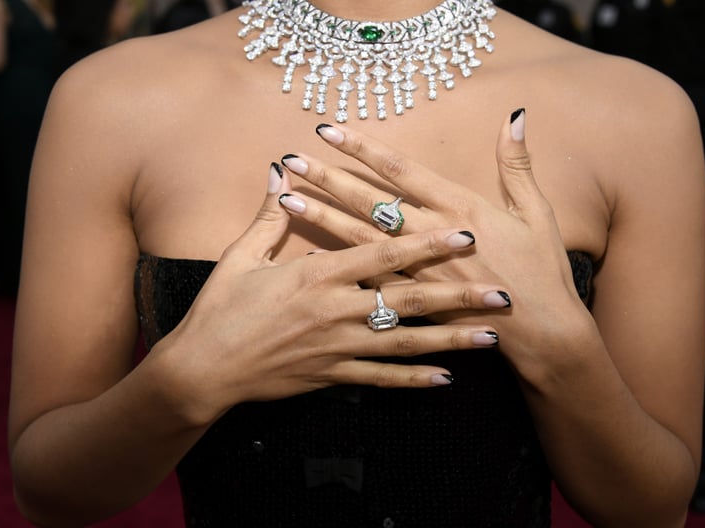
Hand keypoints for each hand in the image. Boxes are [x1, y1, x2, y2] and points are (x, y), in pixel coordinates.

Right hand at [158, 163, 510, 423]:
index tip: (465, 232)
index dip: (426, 241)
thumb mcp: (239, 257)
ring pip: (405, 343)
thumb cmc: (220, 309)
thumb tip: (277, 172)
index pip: (382, 252)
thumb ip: (267, 215)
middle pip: (408, 299)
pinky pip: (380, 380)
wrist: (202, 371)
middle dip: (458, 294)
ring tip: (490, 338)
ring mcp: (337, 347)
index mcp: (317, 274)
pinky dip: (413, 380)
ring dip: (450, 340)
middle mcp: (335, 310)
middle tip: (502, 293)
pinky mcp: (331, 377)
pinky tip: (446, 379)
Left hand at [277, 111, 594, 367]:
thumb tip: (515, 117)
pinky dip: (339, 270)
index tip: (331, 131)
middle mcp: (431, 236)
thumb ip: (517, 164)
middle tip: (294, 161)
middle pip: (370, 202)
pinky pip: (368, 282)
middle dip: (330, 179)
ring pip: (360, 240)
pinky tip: (308, 258)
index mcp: (459, 209)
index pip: (401, 171)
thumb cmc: (541, 270)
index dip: (363, 149)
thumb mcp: (536, 211)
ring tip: (287, 201)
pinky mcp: (412, 301)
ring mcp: (417, 271)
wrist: (540, 330)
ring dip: (323, 219)